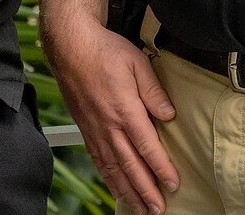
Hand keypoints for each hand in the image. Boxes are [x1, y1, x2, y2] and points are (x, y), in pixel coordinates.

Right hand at [45, 22, 177, 214]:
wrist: (71, 47)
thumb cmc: (104, 51)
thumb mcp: (137, 63)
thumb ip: (154, 91)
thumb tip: (169, 113)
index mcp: (124, 110)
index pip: (147, 147)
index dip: (161, 168)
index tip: (173, 183)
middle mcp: (108, 125)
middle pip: (130, 166)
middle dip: (146, 190)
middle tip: (158, 209)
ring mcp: (95, 130)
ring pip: (113, 168)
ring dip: (128, 191)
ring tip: (140, 208)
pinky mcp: (85, 129)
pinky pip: (98, 161)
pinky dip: (108, 178)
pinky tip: (116, 187)